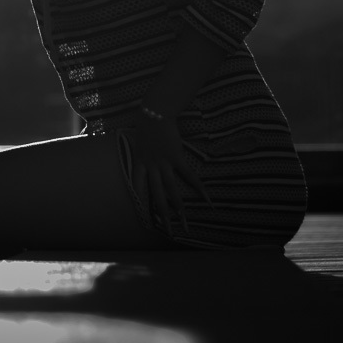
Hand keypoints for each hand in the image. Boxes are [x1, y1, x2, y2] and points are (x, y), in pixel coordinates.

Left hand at [127, 117, 213, 234]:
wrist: (154, 112)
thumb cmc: (146, 119)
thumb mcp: (139, 135)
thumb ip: (143, 143)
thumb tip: (144, 143)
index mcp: (139, 161)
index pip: (137, 185)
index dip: (141, 199)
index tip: (144, 213)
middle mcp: (150, 166)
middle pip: (156, 195)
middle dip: (162, 214)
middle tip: (167, 230)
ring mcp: (163, 163)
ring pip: (170, 190)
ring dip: (179, 206)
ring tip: (185, 221)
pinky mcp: (176, 157)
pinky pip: (188, 175)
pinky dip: (198, 186)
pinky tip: (206, 198)